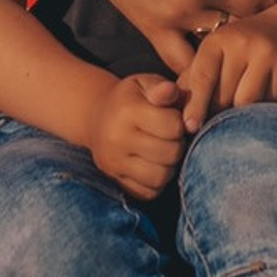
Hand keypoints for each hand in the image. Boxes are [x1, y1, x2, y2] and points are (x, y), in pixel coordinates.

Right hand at [87, 75, 186, 199]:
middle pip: (170, 153)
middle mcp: (117, 139)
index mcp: (127, 111)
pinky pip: (148, 192)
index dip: (180, 123)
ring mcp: (114, 163)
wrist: (96, 116)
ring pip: (160, 176)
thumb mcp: (144, 84)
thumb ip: (161, 88)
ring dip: (170, 166)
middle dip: (178, 145)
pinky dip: (157, 182)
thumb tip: (170, 91)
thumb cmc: (130, 98)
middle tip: (171, 137)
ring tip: (164, 151)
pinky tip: (154, 164)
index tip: (173, 118)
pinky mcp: (115, 180)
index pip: (172, 126)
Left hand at [179, 19, 276, 130]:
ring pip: (247, 102)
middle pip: (224, 95)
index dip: (195, 104)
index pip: (203, 77)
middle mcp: (242, 42)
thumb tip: (171, 109)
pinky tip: (266, 92)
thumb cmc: (240, 50)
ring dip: (242, 110)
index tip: (190, 126)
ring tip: (242, 102)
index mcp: (217, 40)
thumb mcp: (214, 55)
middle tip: (221, 114)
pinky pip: (271, 101)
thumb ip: (192, 80)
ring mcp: (267, 53)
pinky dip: (265, 105)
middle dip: (220, 110)